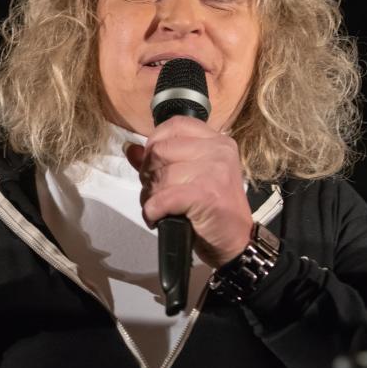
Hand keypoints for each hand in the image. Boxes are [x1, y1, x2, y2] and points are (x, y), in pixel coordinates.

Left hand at [125, 116, 253, 267]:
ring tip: (158, 208)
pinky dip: (153, 210)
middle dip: (148, 174)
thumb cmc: (212, 210)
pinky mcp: (207, 194)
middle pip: (161, 150)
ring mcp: (215, 171)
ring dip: (150, 196)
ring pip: (160, 175)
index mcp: (217, 141)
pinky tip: (157, 218)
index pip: (175, 125)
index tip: (154, 164)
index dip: (155, 142)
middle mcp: (218, 150)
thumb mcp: (190, 177)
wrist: (236, 242)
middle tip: (155, 192)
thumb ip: (161, 161)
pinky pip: (164, 197)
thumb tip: (131, 149)